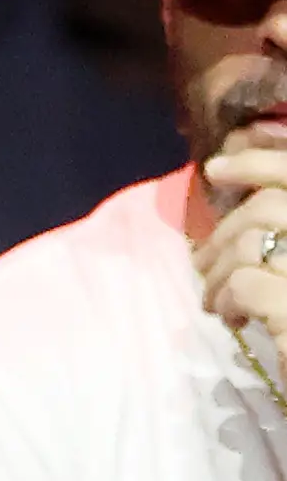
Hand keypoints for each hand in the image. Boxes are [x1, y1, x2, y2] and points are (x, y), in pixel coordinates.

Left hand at [199, 151, 286, 335]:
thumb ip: (284, 228)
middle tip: (202, 265)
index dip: (259, 162)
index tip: (216, 168)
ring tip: (217, 299)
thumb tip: (243, 182)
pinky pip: (247, 284)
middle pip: (272, 207)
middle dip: (224, 232)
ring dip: (219, 271)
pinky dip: (226, 298)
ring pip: (252, 243)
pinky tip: (232, 319)